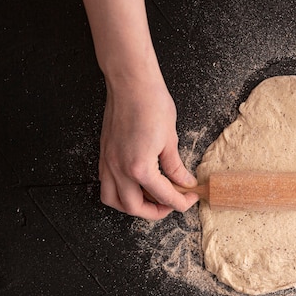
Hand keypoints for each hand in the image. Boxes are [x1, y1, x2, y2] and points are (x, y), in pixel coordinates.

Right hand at [98, 78, 198, 219]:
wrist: (131, 83)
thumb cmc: (151, 104)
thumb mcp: (171, 140)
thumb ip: (176, 167)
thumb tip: (184, 182)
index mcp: (140, 168)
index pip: (163, 196)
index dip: (181, 202)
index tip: (190, 198)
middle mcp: (119, 169)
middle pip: (134, 207)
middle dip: (155, 212)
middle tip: (172, 204)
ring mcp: (108, 162)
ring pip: (113, 200)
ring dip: (132, 206)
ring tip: (151, 200)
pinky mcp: (104, 154)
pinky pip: (106, 184)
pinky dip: (120, 192)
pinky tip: (135, 185)